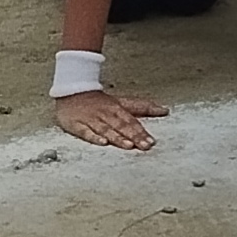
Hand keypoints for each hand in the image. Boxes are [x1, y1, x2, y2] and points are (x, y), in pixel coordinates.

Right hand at [52, 86, 168, 150]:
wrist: (72, 91)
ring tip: (128, 145)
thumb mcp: (122, 102)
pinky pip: (86, 132)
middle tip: (145, 145)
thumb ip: (143, 108)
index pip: (132, 120)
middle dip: (134, 135)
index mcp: (117, 108)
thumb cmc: (99, 101)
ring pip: (106, 129)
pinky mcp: (77, 125)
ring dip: (117, 137)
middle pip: (121, 125)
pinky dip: (94, 137)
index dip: (142, 131)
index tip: (151, 141)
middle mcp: (106, 114)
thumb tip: (164, 110)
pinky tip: (102, 143)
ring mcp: (91, 120)